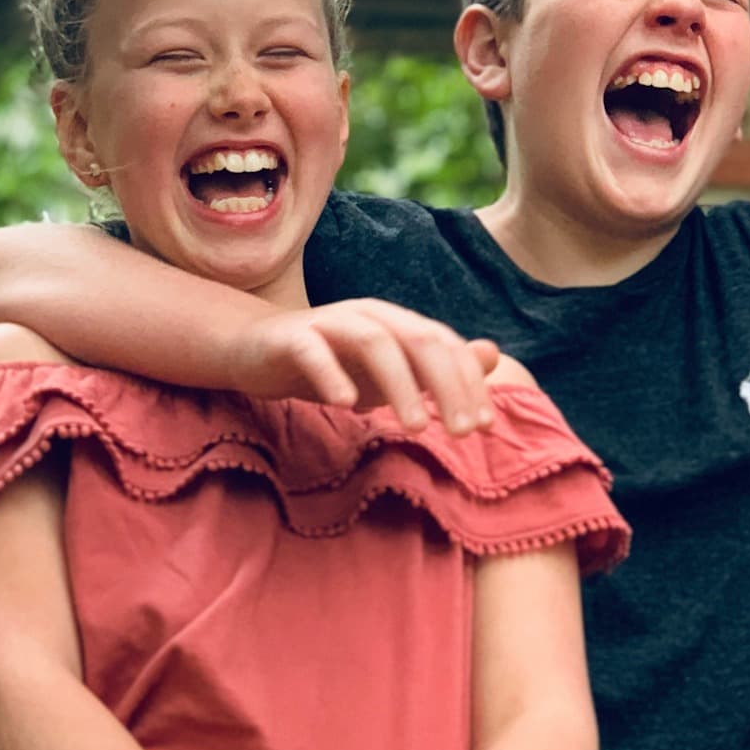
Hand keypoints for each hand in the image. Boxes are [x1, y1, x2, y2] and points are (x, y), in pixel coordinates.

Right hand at [227, 299, 500, 434]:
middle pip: (419, 340)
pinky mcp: (292, 338)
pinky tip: (346, 406)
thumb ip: (437, 368)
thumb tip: (492, 356)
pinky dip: (332, 375)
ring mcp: (330, 323)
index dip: (470, 385)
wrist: (257, 350)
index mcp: (396, 324)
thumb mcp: (390, 372)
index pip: (445, 346)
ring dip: (400, 385)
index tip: (486, 429)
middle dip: (446, 386)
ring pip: (374, 343)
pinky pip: (314, 352)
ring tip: (416, 429)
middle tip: (461, 433)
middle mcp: (369, 316)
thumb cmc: (331, 364)